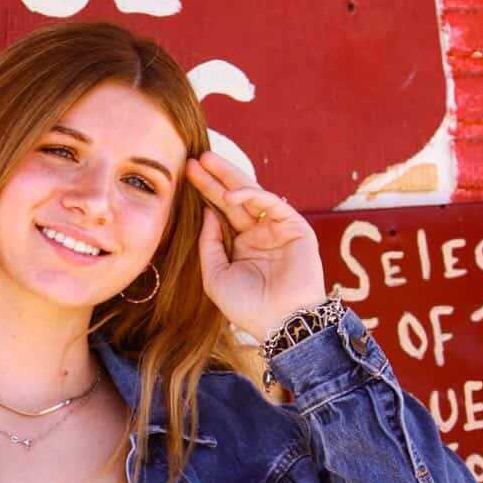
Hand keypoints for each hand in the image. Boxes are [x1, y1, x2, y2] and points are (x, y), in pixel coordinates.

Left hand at [185, 151, 326, 337]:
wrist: (278, 323)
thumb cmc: (247, 306)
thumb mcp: (215, 275)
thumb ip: (210, 243)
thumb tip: (207, 213)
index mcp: (242, 244)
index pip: (221, 210)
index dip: (205, 191)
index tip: (185, 173)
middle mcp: (260, 232)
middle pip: (235, 197)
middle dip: (216, 176)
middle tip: (195, 158)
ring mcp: (278, 228)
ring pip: (253, 194)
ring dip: (230, 178)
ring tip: (206, 163)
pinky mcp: (296, 228)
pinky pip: (273, 204)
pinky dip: (252, 196)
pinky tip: (231, 196)